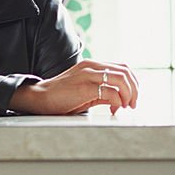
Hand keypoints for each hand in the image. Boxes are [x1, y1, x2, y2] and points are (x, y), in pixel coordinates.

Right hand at [11, 59, 138, 114]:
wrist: (40, 98)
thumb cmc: (62, 97)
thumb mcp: (87, 92)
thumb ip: (104, 93)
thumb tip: (121, 100)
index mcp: (93, 65)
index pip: (122, 68)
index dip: (133, 83)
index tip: (133, 97)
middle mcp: (92, 66)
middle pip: (125, 72)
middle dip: (134, 90)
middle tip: (133, 104)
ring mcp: (88, 75)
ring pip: (121, 79)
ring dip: (128, 94)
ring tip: (125, 106)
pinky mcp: (84, 87)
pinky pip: (109, 91)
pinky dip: (117, 102)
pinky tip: (113, 109)